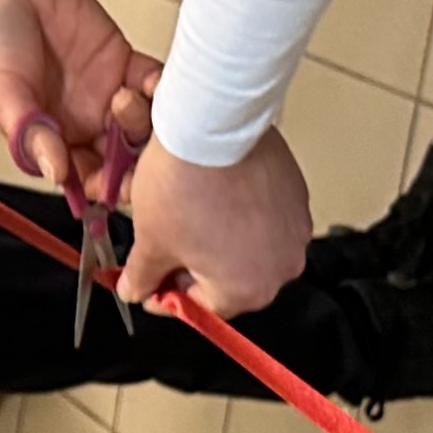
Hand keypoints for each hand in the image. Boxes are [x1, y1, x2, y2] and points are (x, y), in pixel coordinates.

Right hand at [0, 0, 156, 210]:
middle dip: (137, 159)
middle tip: (137, 146)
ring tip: (126, 99)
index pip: (87, 178)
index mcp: (50, 140)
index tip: (118, 184)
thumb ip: (33, 135)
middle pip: (123, 157)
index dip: (107, 186)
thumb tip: (59, 175)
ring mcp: (104, 93)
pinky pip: (151, 82)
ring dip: (145, 121)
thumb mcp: (3, 95)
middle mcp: (81, 122)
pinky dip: (160, 86)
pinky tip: (151, 81)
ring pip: (142, 123)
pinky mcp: (120, 60)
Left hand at [118, 131, 311, 317]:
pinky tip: (214, 194)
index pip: (202, 308)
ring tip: (188, 216)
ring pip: (248, 246)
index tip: (151, 283)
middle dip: (193, 265)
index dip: (167, 294)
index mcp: (246, 290)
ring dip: (217, 238)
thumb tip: (136, 290)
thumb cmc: (187, 184)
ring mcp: (294, 228)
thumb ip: (143, 276)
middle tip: (164, 249)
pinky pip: (265, 216)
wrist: (212, 125)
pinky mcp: (297, 194)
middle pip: (229, 279)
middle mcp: (281, 266)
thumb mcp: (150, 241)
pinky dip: (240, 212)